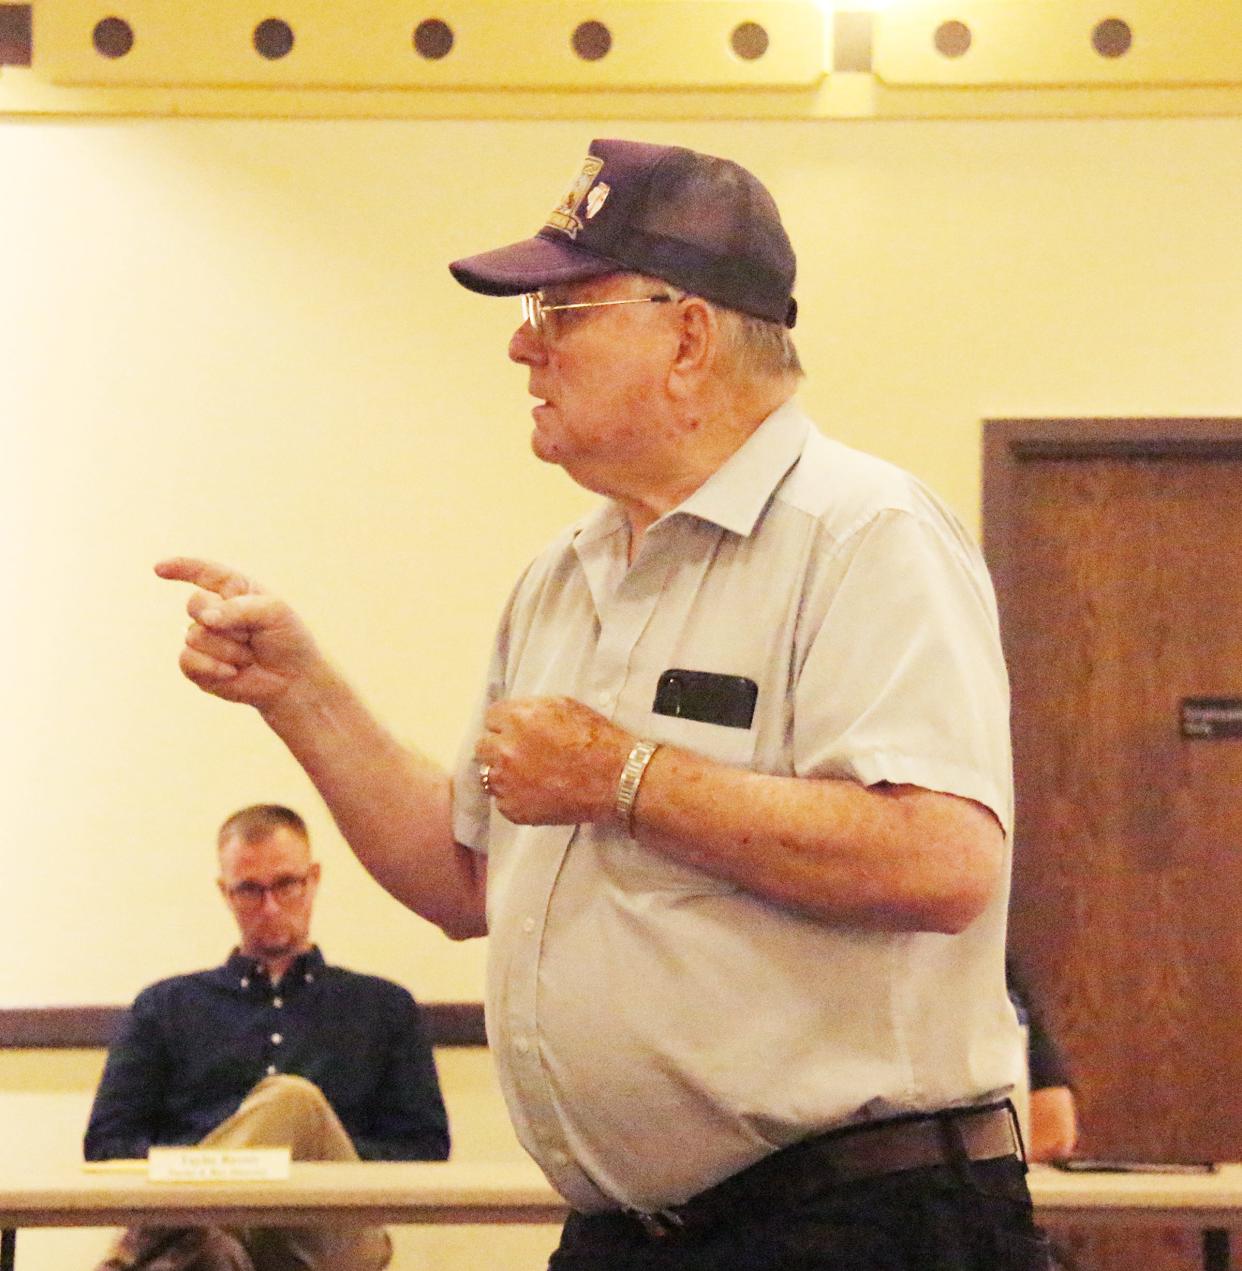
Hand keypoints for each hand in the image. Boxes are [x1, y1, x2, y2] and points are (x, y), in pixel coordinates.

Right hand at [154, 557, 322, 711]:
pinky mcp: (197, 665)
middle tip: (251, 636)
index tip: (160, 569)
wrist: (293, 680)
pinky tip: (233, 672)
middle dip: (224, 622)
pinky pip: (188, 660)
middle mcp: (214, 610)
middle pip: (195, 604)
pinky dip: (213, 667)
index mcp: (234, 590)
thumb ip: (239, 608)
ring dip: (229, 650)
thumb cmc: (288, 640)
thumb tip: (205, 619)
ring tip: (249, 656)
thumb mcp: (274, 613)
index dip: (180, 568)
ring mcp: (203, 638)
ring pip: (195, 636)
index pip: (203, 572)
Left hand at [474, 697, 632, 825]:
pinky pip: (502, 800)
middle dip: (500, 747)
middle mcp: (505, 749)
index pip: (491, 718)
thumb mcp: (563, 705)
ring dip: (505, 773)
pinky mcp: (513, 809)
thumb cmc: (596, 738)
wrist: (616, 778)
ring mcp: (507, 782)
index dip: (506, 724)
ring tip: (531, 776)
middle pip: (483, 747)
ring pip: (489, 775)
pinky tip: (537, 793)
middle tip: (522, 754)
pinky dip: (515, 797)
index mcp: (517, 718)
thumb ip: (530, 708)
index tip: (518, 731)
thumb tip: (513, 715)